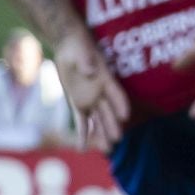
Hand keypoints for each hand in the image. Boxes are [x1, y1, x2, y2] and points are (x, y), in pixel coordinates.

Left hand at [55, 28, 131, 150]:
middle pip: (108, 111)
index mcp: (106, 79)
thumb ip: (85, 60)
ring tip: (107, 149)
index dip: (120, 104)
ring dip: (102, 134)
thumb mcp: (80, 50)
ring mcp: (90, 100)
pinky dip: (83, 134)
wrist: (69, 47)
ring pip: (98, 120)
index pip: (116, 93)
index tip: (125, 115)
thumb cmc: (78, 45)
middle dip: (112, 125)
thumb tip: (89, 71)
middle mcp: (101, 93)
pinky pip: (81, 122)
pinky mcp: (78, 104)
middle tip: (117, 139)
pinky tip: (82, 148)